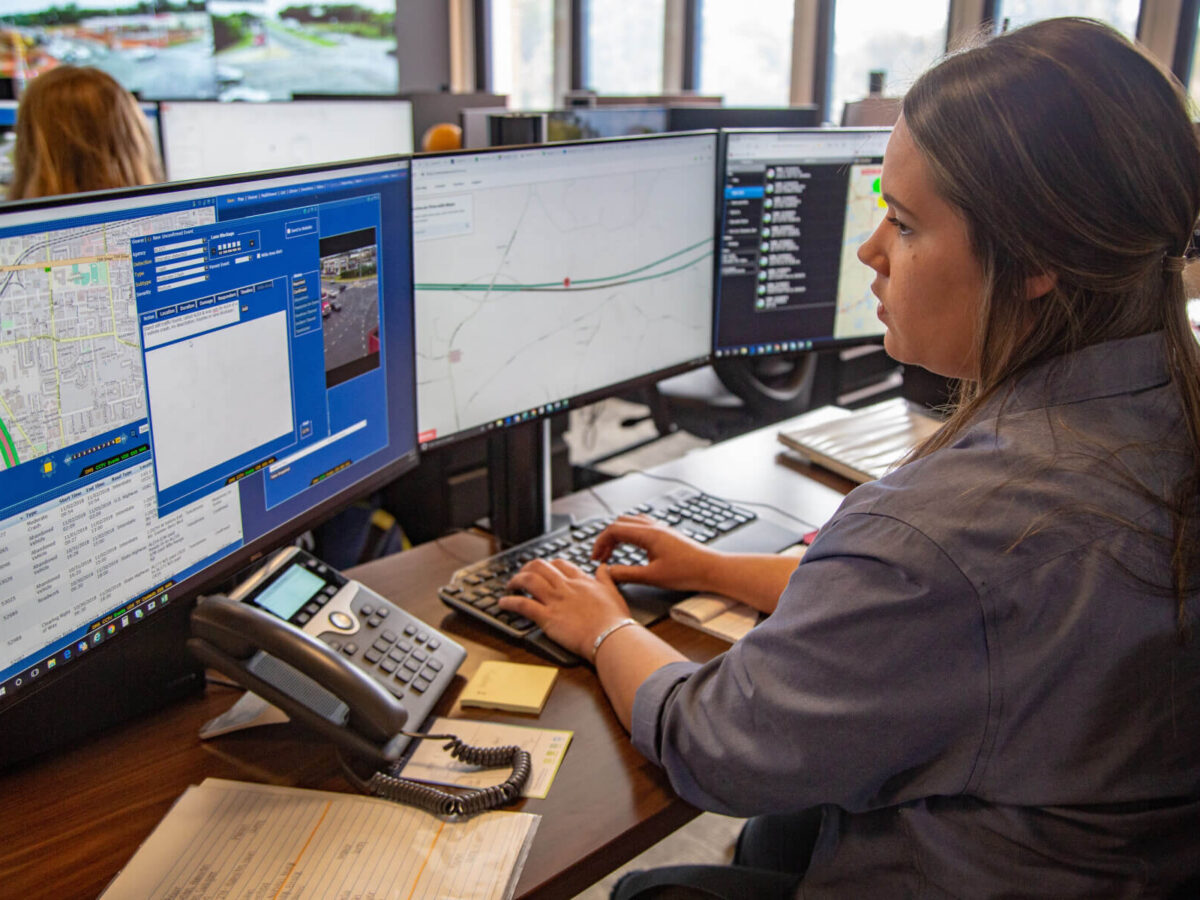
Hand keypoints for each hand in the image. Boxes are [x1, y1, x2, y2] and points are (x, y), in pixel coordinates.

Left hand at [498, 558, 632, 659]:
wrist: (611, 636)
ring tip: (509, 586)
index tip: (543, 570)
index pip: (560, 564)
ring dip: (515, 581)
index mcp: (581, 581)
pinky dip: (509, 602)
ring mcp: (555, 601)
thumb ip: (606, 578)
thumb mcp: (614, 592)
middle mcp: (565, 587)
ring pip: (528, 580)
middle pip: (540, 567)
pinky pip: (523, 605)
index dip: (548, 565)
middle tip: (521, 575)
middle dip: (527, 568)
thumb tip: (603, 567)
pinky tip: (503, 603)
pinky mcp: (547, 617)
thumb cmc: (615, 619)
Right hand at [591, 514, 721, 592]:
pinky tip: (631, 551)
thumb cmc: (688, 572)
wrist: (712, 569)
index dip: (600, 542)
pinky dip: (629, 537)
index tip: (595, 558)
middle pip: (620, 524)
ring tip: (612, 554)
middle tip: (601, 557)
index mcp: (648, 534)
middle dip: (607, 539)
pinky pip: (641, 528)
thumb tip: (608, 572)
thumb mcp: (653, 577)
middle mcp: (654, 527)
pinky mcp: (666, 535)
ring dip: (618, 537)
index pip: (614, 530)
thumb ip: (627, 574)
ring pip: (631, 524)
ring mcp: (661, 529)